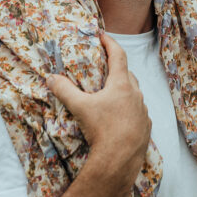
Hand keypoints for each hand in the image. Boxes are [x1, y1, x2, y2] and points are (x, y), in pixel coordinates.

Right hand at [46, 34, 151, 164]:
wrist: (120, 160)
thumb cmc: (101, 130)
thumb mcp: (80, 108)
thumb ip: (65, 91)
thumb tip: (51, 78)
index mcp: (122, 85)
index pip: (118, 56)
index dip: (110, 43)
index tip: (102, 36)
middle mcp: (136, 95)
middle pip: (128, 74)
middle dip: (117, 68)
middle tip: (105, 67)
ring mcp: (143, 111)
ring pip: (135, 94)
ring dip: (124, 90)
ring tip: (111, 94)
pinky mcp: (146, 127)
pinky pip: (138, 112)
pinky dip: (129, 109)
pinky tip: (120, 117)